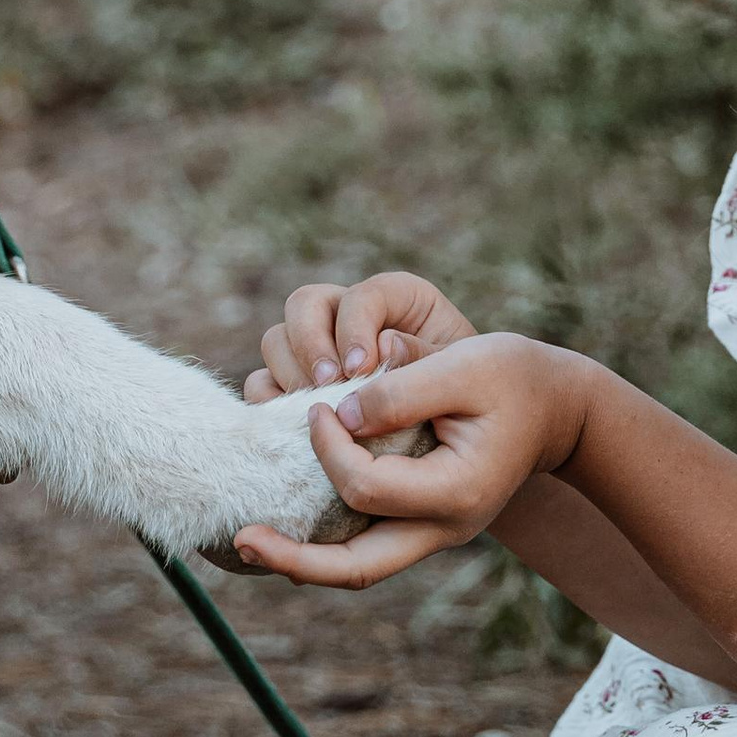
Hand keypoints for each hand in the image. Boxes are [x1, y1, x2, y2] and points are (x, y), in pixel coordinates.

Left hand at [231, 336, 588, 584]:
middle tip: (240, 539)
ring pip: (357, 568)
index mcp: (455, 492)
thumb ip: (398, 390)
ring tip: (249, 542)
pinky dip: (323, 542)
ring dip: (302, 560)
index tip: (317, 406)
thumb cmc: (511, 377)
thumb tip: (338, 412)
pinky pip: (363, 546)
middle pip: (357, 568)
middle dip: (294, 558)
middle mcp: (444, 527)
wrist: (556, 407)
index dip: (328, 447)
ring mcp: (433, 533)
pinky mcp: (422, 523)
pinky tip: (287, 523)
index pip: (364, 487)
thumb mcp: (461, 366)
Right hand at [241, 269, 476, 405]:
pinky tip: (296, 427)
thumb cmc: (473, 403)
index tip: (362, 368)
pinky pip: (264, 387)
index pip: (362, 295)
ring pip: (276, 341)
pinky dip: (271, 404)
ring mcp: (320, 352)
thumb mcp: (462, 375)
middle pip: (304, 305)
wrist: (468, 442)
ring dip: (289, 374)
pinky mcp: (300, 390)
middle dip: (311, 346)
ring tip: (316, 410)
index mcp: (396, 300)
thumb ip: (424, 362)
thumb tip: (382, 352)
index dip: (355, 326)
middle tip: (328, 387)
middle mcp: (350, 318)